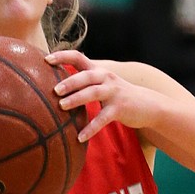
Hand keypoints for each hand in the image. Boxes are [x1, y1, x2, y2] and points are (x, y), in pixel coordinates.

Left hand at [48, 49, 164, 141]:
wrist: (148, 105)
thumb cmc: (118, 96)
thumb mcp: (103, 84)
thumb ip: (84, 82)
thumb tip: (57, 86)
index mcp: (99, 71)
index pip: (79, 57)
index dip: (63, 56)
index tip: (46, 59)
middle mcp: (106, 78)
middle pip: (86, 75)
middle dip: (70, 81)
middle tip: (54, 90)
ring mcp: (114, 93)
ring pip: (93, 93)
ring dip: (77, 99)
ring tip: (62, 106)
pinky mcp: (119, 109)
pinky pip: (103, 119)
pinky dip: (91, 128)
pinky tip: (80, 137)